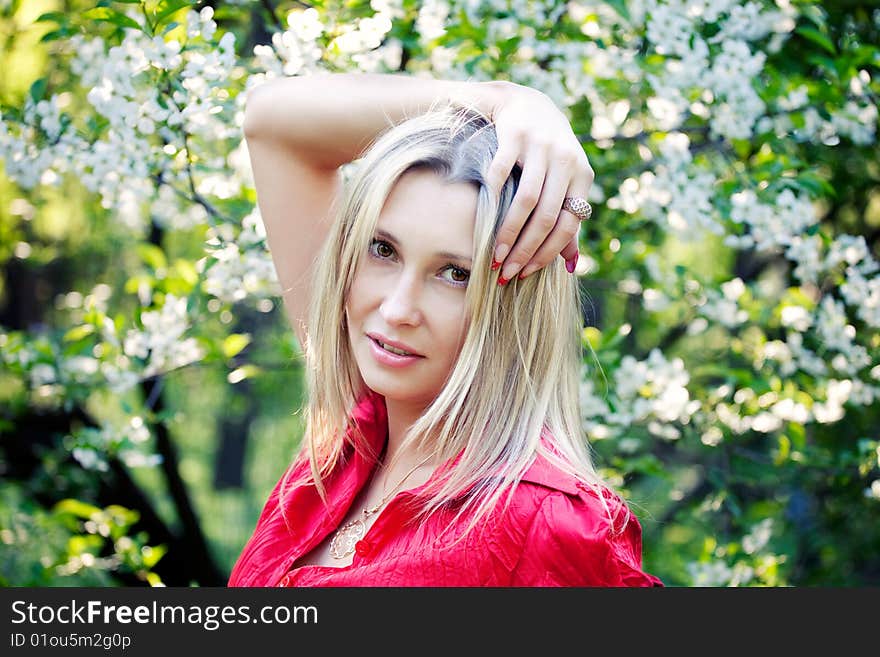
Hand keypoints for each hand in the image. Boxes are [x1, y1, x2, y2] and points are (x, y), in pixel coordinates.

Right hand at [485, 82, 593, 283]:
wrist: (527, 104)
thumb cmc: (547, 154)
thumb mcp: (565, 182)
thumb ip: (568, 220)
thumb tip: (572, 265)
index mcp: (582, 175)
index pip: (568, 224)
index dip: (547, 253)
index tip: (525, 273)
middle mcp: (566, 160)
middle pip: (547, 217)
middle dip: (525, 250)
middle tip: (506, 272)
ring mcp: (540, 146)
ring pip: (526, 200)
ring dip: (509, 232)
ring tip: (495, 255)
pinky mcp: (515, 135)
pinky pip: (502, 174)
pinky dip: (493, 200)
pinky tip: (483, 222)